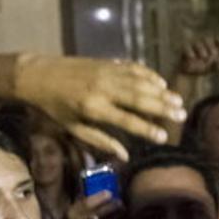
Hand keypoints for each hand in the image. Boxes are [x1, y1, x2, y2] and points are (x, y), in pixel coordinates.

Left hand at [14, 54, 186, 158]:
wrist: (37, 75)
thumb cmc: (54, 108)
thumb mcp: (73, 129)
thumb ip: (100, 141)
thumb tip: (125, 156)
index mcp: (93, 108)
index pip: (127, 120)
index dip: (146, 129)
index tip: (164, 137)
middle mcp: (103, 89)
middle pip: (139, 98)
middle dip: (162, 107)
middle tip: (181, 115)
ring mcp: (106, 73)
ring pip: (140, 82)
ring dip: (161, 91)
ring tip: (178, 101)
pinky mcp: (106, 62)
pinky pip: (132, 67)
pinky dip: (148, 74)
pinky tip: (160, 82)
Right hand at [66, 191, 123, 218]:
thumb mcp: (74, 210)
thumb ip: (85, 201)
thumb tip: (103, 188)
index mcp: (74, 213)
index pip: (86, 204)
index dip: (99, 198)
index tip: (109, 193)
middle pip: (100, 213)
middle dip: (113, 207)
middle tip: (121, 203)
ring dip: (118, 216)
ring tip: (122, 211)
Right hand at [177, 37, 218, 76]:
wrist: (185, 74)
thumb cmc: (201, 67)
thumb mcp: (210, 68)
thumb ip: (218, 67)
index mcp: (210, 46)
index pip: (216, 40)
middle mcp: (201, 43)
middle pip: (206, 39)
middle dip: (210, 45)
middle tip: (214, 53)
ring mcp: (191, 45)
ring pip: (196, 43)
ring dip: (201, 48)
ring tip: (205, 56)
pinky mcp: (182, 49)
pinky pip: (185, 47)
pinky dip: (189, 51)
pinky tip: (192, 57)